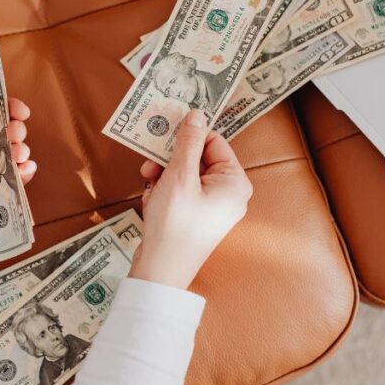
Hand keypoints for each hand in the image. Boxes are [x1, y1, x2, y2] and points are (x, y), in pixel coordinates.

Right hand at [131, 109, 252, 289]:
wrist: (161, 270)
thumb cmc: (174, 225)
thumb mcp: (179, 177)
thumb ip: (188, 142)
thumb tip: (196, 114)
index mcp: (235, 182)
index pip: (214, 141)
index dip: (188, 138)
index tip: (164, 136)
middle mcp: (229, 193)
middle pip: (198, 157)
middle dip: (171, 160)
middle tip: (149, 167)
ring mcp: (213, 206)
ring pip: (185, 174)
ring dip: (163, 176)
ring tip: (150, 188)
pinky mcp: (196, 216)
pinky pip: (180, 191)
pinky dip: (163, 192)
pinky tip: (152, 202)